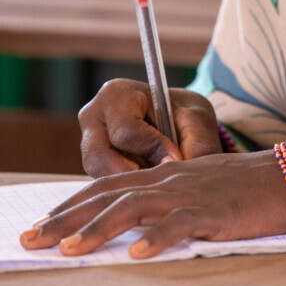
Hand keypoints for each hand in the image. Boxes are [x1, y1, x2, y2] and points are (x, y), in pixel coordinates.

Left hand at [20, 150, 285, 257]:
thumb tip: (139, 229)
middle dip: (64, 218)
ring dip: (97, 229)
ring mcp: (191, 194)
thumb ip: (170, 202)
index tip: (41, 224)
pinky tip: (137, 256)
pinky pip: (181, 224)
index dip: (70, 204)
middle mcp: (170, 180)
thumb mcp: (202, 189)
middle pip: (107, 196)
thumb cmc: (251, 188)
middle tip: (28, 240)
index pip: (107, 186)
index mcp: (165, 175)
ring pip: (134, 208)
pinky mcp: (216, 210)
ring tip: (69, 250)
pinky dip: (158, 239)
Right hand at [79, 79, 223, 176]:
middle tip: (163, 181)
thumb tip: (182, 170)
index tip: (176, 160)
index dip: (154, 149)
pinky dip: (128, 190)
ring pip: (100, 177)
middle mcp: (93, 118)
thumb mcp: (198, 121)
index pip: (126, 131)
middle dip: (135, 175)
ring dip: (130, 185)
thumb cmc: (183, 115)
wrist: (176, 121)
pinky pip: (105, 186)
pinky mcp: (93, 167)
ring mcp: (88, 144)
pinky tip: (150, 188)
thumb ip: (197, 144)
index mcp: (116, 95)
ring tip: (158, 183)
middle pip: (100, 158)